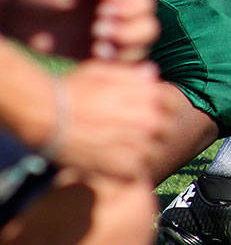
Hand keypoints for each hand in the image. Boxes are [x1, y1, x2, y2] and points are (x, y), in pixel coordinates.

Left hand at [0, 0, 157, 60]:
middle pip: (149, 30)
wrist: (9, 11)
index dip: (132, 11)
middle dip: (130, 32)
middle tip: (98, 31)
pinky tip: (93, 60)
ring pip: (139, 51)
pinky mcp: (94, 60)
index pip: (145, 5)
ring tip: (96, 47)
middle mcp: (118, 17)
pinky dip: (115, 67)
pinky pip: (120, 69)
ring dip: (124, 51)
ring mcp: (108, 41)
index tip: (105, 11)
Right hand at [54, 60, 169, 179]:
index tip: (142, 116)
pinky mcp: (124, 167)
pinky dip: (126, 171)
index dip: (158, 110)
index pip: (171, 106)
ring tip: (116, 151)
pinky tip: (109, 164)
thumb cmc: (72, 89)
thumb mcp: (104, 71)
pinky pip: (136, 172)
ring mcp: (139, 145)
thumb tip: (152, 74)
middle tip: (126, 136)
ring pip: (153, 153)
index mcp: (150, 95)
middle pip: (165, 131)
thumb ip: (132, 74)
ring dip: (139, 153)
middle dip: (150, 133)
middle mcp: (150, 120)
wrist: (45, 113)